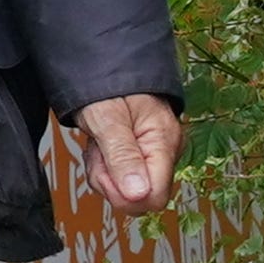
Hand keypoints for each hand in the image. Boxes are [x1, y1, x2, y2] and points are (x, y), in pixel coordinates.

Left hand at [71, 92, 180, 209]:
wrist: (106, 65)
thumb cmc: (109, 84)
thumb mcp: (108, 118)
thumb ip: (122, 156)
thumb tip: (138, 194)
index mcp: (164, 142)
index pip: (156, 196)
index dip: (126, 195)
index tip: (106, 171)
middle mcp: (165, 151)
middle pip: (140, 197)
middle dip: (110, 182)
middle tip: (98, 153)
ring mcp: (154, 153)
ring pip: (127, 189)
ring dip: (103, 173)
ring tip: (98, 144)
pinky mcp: (141, 154)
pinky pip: (121, 177)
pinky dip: (104, 166)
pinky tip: (101, 146)